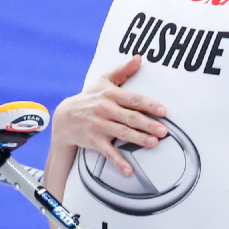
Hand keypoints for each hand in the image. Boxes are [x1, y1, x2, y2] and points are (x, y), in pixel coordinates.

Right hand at [51, 56, 168, 176]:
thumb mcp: (104, 81)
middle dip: (147, 124)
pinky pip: (108, 152)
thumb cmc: (90, 98)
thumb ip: (123, 71)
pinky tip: (129, 170)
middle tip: (164, 131)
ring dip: (138, 139)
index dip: (148, 104)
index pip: (133, 99)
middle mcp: (105, 110)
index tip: (163, 110)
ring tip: (154, 143)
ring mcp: (99, 126)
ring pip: (121, 133)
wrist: (64, 118)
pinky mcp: (94, 141)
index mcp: (110, 95)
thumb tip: (139, 58)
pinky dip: (118, 162)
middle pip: (130, 117)